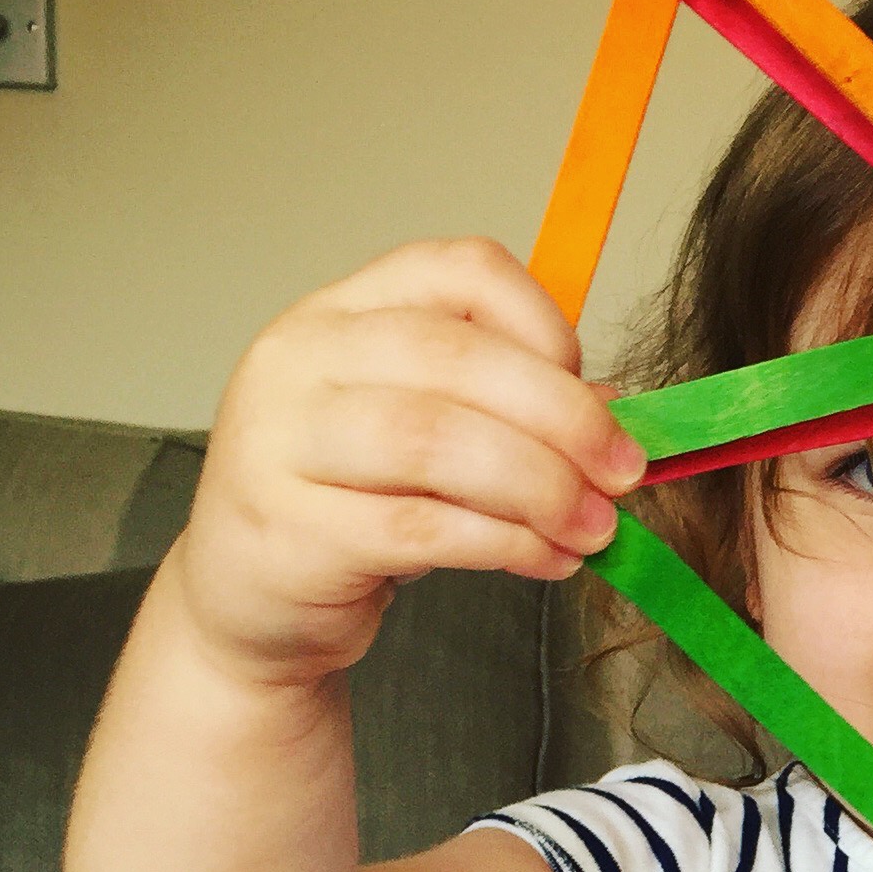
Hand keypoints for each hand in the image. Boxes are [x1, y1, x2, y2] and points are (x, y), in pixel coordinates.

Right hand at [174, 238, 645, 687]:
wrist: (249, 600)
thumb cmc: (349, 504)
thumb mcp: (424, 434)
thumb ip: (505, 407)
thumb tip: (616, 412)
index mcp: (340, 312)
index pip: (458, 271)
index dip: (544, 323)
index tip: (596, 391)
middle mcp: (299, 359)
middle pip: (456, 357)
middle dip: (563, 418)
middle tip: (624, 473)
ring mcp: (279, 442)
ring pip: (436, 441)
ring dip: (540, 487)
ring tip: (594, 528)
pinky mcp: (289, 532)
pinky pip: (420, 528)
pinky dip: (505, 544)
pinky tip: (547, 559)